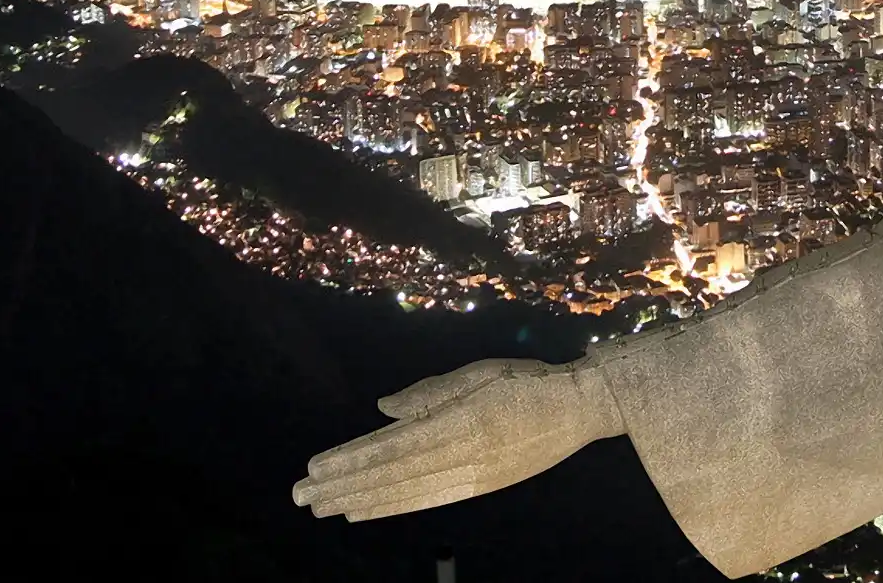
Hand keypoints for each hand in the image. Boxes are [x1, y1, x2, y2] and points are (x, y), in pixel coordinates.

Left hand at [292, 358, 623, 521]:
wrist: (580, 408)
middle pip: (390, 474)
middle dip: (343, 485)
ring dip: (359, 500)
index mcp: (458, 420)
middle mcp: (461, 453)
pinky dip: (392, 506)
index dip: (351, 459)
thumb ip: (430, 393)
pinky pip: (428, 499)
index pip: (391, 446)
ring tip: (323, 505)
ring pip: (404, 492)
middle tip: (301, 494)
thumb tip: (382, 409)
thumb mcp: (477, 374)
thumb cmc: (527, 381)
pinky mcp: (481, 486)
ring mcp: (472, 475)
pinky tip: (365, 509)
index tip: (316, 467)